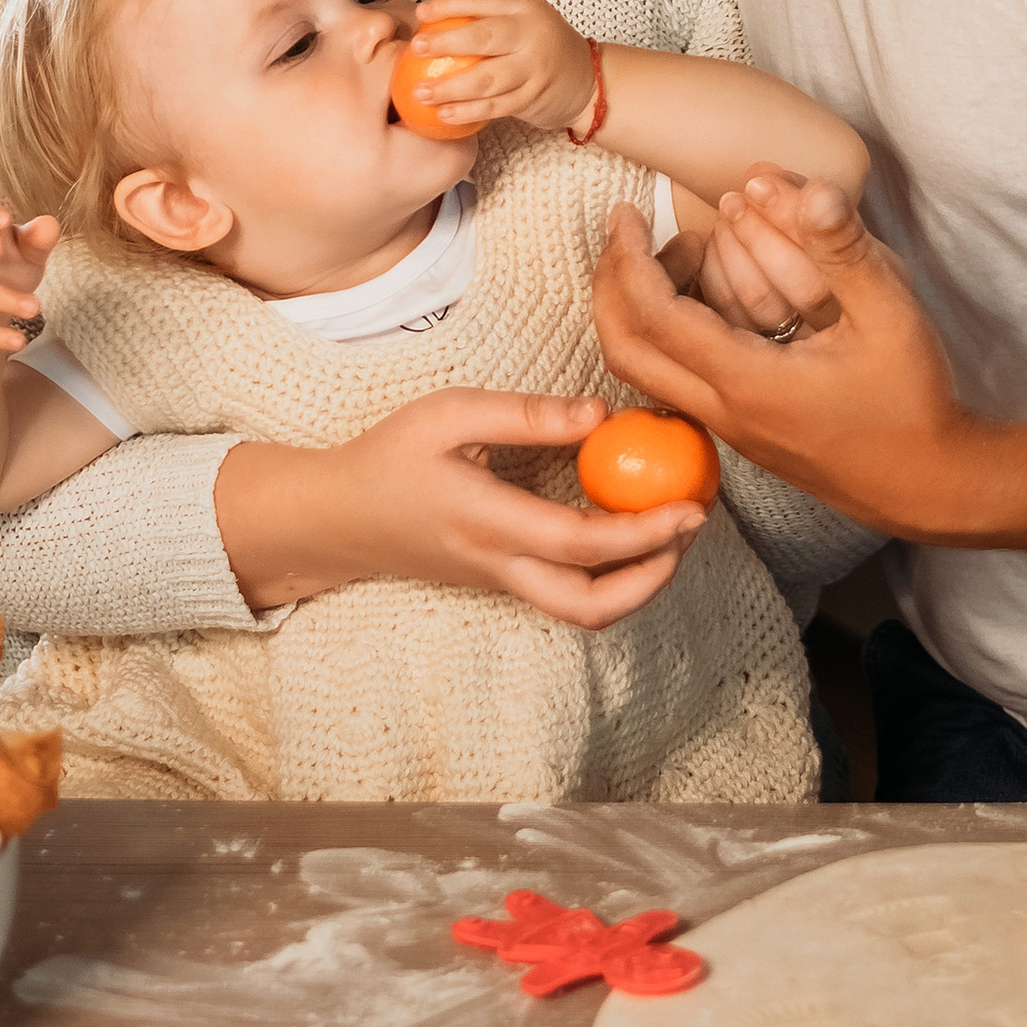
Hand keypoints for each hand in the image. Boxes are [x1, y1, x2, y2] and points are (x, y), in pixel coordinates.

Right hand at [224, 390, 709, 623]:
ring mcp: (501, 583)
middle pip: (590, 607)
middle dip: (654, 577)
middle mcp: (499, 566)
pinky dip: (611, 574)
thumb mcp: (448, 415)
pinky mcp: (502, 583)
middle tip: (691, 527)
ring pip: (582, 611)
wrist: (335, 519)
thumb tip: (601, 415)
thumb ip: (526, 415)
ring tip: (671, 530)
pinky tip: (630, 530)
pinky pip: (567, 595)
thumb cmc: (389, 458)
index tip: (690, 507)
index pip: (580, 545)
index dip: (644, 534)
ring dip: (638, 582)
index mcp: (486, 523)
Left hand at [405, 0, 596, 135]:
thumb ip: (486, 18)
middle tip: (416, 48)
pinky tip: (444, 114)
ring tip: (420, 93)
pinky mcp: (533, 98)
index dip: (449, 4)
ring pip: (486, 78)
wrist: (586, 78)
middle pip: (483, 37)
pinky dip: (468, 112)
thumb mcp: (521, 20)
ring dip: (450, 87)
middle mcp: (533, 34)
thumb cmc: (538, 45)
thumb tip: (427, 22)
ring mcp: (535, 68)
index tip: (421, 13)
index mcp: (525, 6)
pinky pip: (495, 107)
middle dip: (445, 42)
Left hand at [592, 174, 992, 536]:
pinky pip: (676, 379)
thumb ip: (846, 249)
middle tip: (629, 231)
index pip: (653, 316)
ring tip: (681, 253)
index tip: (627, 212)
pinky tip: (709, 297)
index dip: (628, 257)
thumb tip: (813, 191)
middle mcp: (723, 412)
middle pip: (624, 350)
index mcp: (747, 383)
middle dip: (611, 283)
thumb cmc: (913, 403)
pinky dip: (667, 332)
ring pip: (645, 370)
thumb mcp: (891, 315)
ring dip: (639, 308)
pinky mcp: (742, 433)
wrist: (930, 485)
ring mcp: (728, 429)